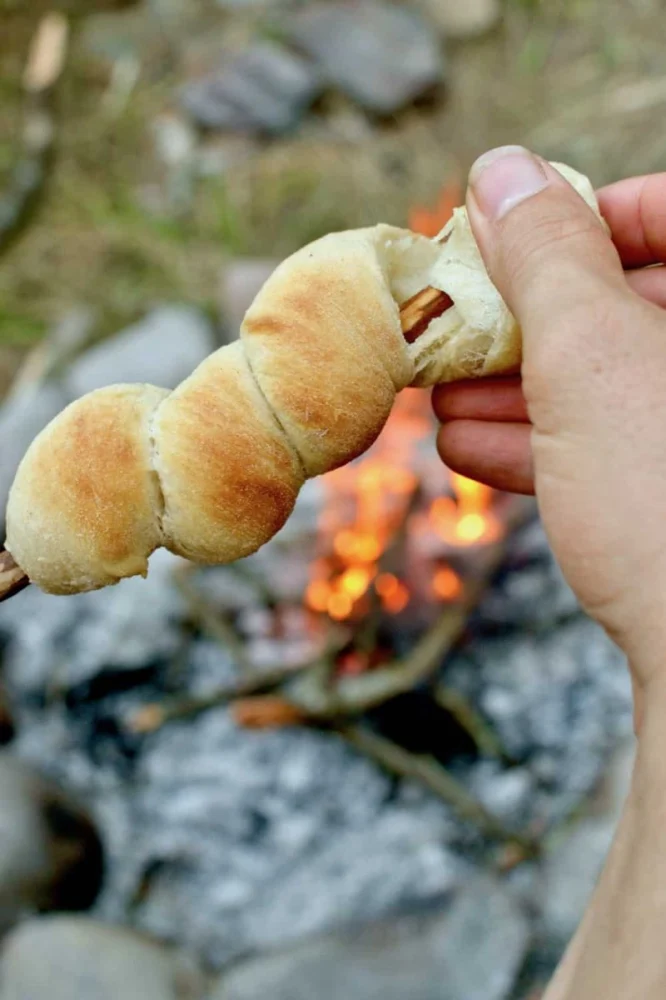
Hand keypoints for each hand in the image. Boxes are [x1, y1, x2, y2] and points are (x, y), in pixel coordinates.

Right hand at [432, 149, 665, 697]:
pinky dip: (541, 448)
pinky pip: (611, 454)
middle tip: (453, 329)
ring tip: (439, 397)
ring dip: (517, 390)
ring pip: (611, 388)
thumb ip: (546, 257)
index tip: (512, 237)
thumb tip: (500, 170)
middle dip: (526, 322)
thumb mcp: (590, 356)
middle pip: (629, 308)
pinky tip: (469, 450)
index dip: (590, 214)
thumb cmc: (665, 503)